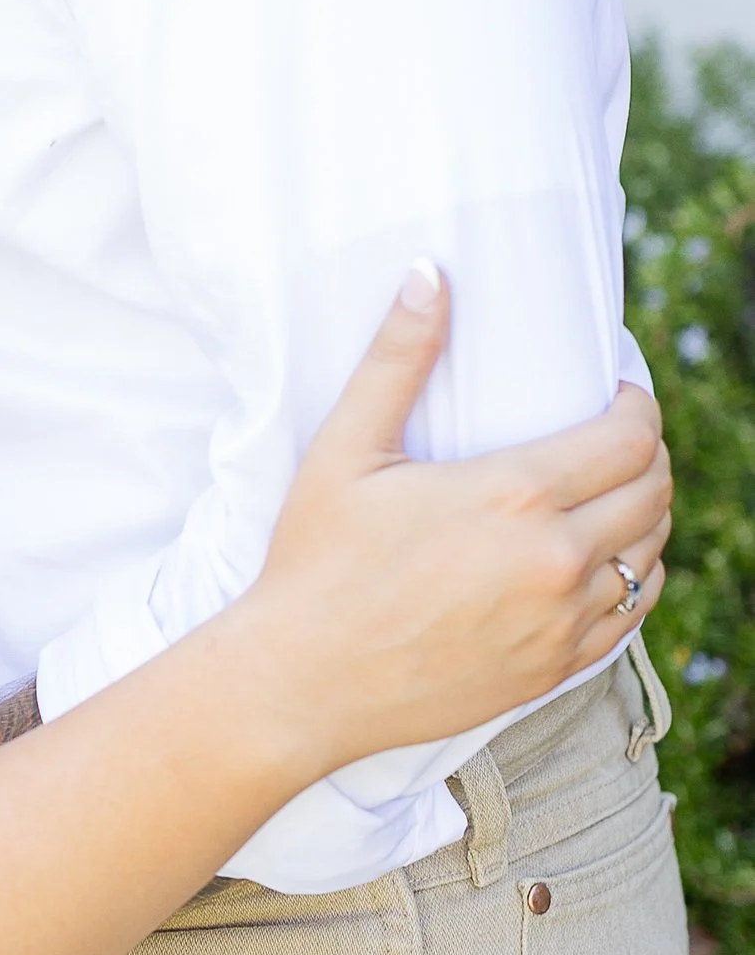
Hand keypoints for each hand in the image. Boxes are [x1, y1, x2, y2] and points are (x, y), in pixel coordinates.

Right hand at [251, 267, 670, 770]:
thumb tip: (429, 272)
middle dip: (647, 452)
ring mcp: (562, 621)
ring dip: (646, 513)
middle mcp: (555, 559)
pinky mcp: (554, 668)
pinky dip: (634, 576)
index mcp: (513, 496)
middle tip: (614, 438)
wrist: (301, 682)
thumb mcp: (344, 450)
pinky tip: (605, 560)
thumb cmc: (315, 561)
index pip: (630, 437)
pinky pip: (633, 614)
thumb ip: (396, 358)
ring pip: (652, 551)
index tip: (616, 395)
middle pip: (654, 489)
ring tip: (612, 493)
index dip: (638, 406)